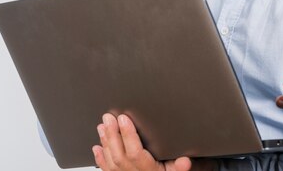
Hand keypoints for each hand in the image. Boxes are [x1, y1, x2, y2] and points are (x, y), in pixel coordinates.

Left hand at [93, 113, 215, 170]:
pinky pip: (106, 169)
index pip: (135, 152)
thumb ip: (178, 166)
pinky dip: (100, 158)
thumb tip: (185, 160)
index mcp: (147, 169)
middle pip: (119, 154)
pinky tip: (97, 147)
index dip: (128, 135)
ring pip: (110, 160)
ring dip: (105, 142)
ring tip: (102, 126)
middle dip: (112, 134)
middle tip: (108, 117)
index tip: (124, 119)